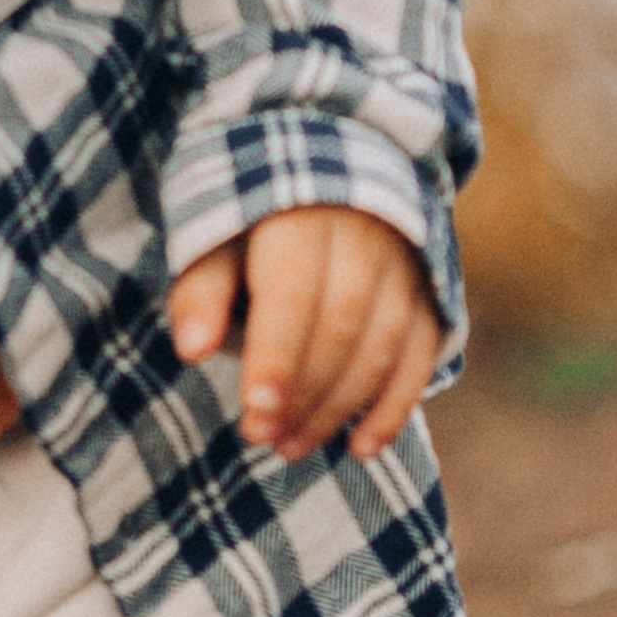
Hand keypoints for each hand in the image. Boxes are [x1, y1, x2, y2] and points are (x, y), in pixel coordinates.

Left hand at [167, 206, 440, 463]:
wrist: (328, 168)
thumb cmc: (256, 220)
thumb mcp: (218, 238)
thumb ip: (203, 290)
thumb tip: (190, 350)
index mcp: (300, 216)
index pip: (292, 296)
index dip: (275, 358)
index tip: (255, 414)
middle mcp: (362, 236)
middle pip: (339, 330)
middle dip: (302, 395)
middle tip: (262, 438)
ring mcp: (402, 267)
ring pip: (379, 349)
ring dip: (338, 410)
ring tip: (291, 447)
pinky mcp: (426, 295)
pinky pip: (420, 358)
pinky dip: (393, 408)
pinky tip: (361, 448)